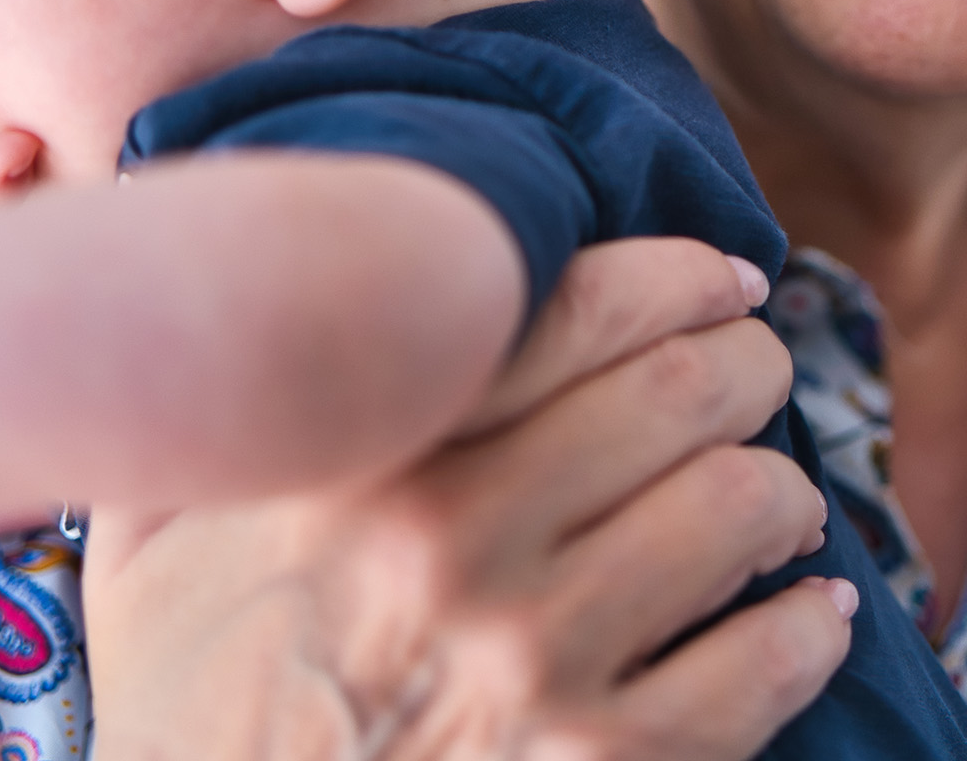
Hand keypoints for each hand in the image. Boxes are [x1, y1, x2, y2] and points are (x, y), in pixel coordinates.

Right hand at [82, 238, 854, 760]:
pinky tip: (803, 615)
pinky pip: (767, 663)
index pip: (583, 306)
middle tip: (753, 380)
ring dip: (781, 491)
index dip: (685, 279)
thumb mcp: (161, 532)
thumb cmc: (186, 709)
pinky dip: (805, 627)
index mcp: (364, 456)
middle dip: (748, 368)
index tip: (722, 285)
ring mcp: (535, 662)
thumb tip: (290, 258)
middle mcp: (456, 542)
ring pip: (744, 504)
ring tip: (772, 502)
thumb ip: (232, 395)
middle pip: (687, 389)